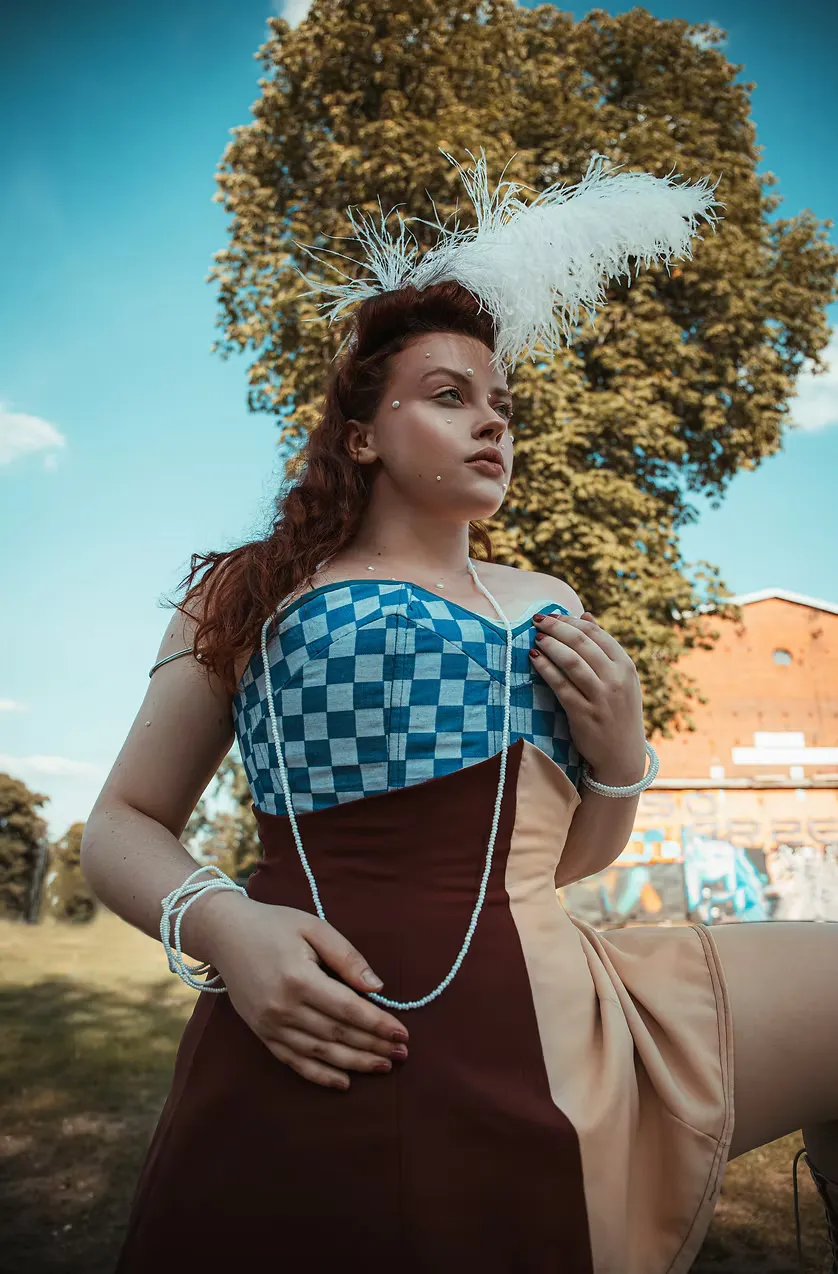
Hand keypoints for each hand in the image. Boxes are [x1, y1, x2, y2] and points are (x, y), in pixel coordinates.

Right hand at [201, 892, 408, 1090]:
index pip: (348, 1009)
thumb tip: (377, 987)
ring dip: (354, 1063)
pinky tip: (343, 1082)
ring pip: (320, 1052)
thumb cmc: (274, 924)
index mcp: (299, 978)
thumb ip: (347, 956)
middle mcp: (283, 1007)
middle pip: (337, 1034)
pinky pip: (293, 1061)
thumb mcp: (314, 927)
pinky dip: (319, 1075)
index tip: (403, 1033)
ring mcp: (270, 1025)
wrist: (225, 934)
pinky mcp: (261, 1033)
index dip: (378, 1024)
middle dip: (373, 1046)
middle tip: (402, 1054)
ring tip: (383, 1066)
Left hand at [529, 610, 646, 785]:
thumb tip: (586, 615)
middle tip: (537, 620)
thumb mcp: (621, 678)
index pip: (597, 633)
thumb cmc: (617, 711)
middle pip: (582, 643)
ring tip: (536, 638)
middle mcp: (616, 679)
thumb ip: (604, 648)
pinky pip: (561, 685)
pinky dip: (546, 669)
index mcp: (626, 666)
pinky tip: (534, 659)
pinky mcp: (584, 714)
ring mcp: (601, 697)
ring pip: (572, 661)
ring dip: (550, 645)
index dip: (571, 621)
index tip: (552, 615)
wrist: (622, 755)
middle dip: (556, 627)